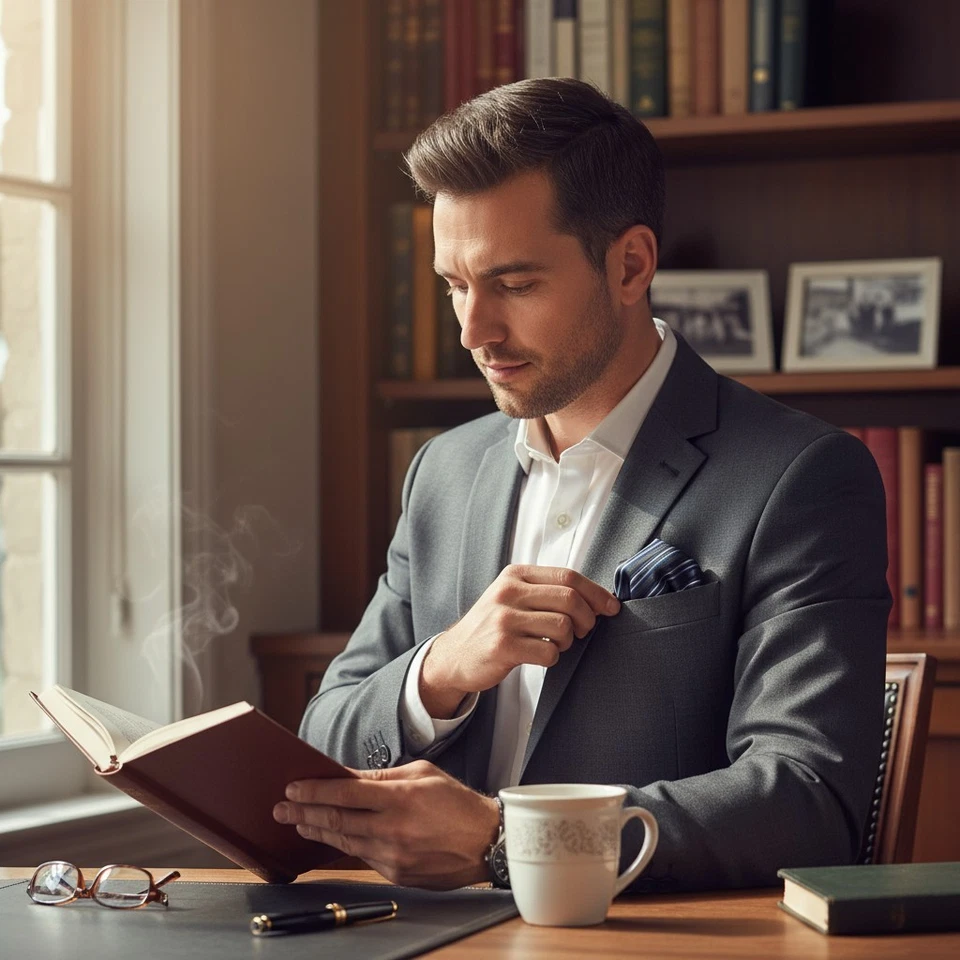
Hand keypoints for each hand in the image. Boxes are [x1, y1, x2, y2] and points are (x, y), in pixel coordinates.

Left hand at [273, 761, 499, 888]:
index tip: (293, 787)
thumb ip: (382, 777)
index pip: (345, 792)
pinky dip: (344, 846)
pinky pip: (363, 858)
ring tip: (298, 822)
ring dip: (318, 831)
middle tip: (281, 808)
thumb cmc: (456, 802)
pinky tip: (331, 837)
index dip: (314, 790)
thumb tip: (347, 777)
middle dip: (304, 812)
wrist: (486, 842)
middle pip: (337, 820)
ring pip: (344, 842)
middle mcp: (393, 829)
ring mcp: (393, 856)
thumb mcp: (422, 774)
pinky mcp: (396, 874)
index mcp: (400, 798)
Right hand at [421, 564, 619, 716]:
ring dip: (569, 641)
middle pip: (570, 599)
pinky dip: (553, 657)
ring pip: (562, 626)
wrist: (454, 655)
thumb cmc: (491, 627)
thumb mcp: (511, 596)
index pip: (567, 576)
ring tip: (557, 644)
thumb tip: (595, 598)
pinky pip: (548, 652)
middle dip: (588, 618)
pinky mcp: (502, 646)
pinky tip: (541, 655)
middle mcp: (508, 593)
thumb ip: (545, 591)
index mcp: (515, 575)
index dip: (596, 592)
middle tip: (585, 631)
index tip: (611, 607)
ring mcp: (504, 619)